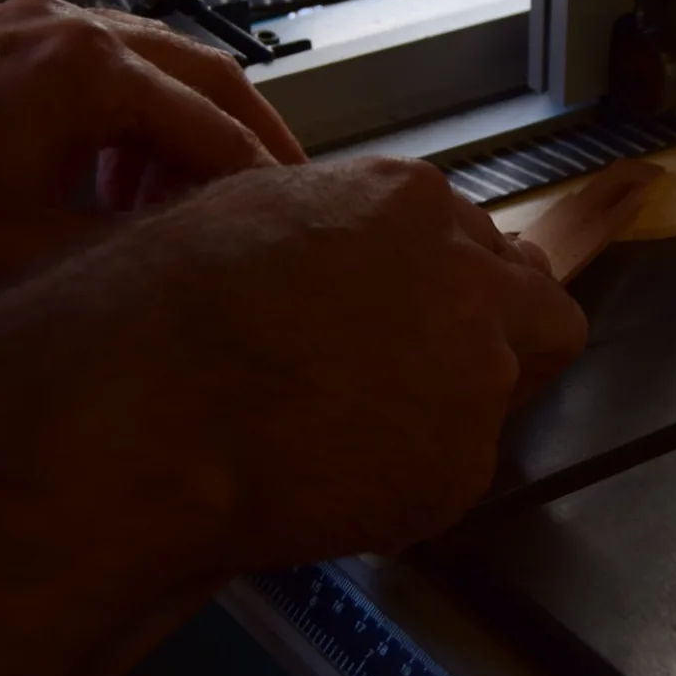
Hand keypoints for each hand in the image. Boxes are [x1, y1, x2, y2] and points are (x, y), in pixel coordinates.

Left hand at [0, 0, 305, 334]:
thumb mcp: (29, 269)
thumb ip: (142, 255)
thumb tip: (214, 260)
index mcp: (87, 71)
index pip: (220, 127)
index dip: (266, 187)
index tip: (295, 229)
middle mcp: (64, 26)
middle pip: (202, 74)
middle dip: (250, 139)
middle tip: (283, 197)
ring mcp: (21, 23)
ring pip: (149, 65)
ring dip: (182, 131)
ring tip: (185, 207)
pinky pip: (91, 66)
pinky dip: (125, 117)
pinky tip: (107, 180)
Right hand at [0, 155, 587, 573]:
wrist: (139, 410)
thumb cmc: (157, 307)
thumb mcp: (245, 211)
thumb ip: (330, 225)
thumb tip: (340, 250)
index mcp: (407, 198)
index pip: (474, 234)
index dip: (446, 278)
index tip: (422, 305)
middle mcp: (464, 276)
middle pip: (536, 303)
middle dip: (500, 332)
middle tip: (432, 370)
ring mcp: (474, 373)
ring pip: (506, 390)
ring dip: (449, 406)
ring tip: (352, 431)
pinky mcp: (461, 465)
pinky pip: (455, 468)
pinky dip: (409, 477)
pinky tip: (330, 476)